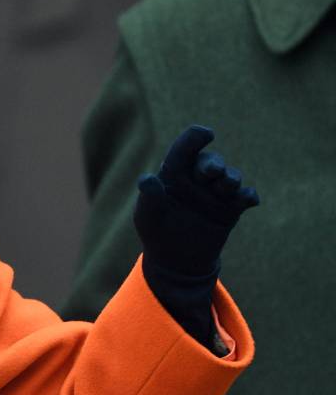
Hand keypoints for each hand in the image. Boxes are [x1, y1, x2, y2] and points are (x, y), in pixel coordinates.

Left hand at [134, 125, 259, 276]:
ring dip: (231, 178)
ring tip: (226, 185)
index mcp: (174, 173)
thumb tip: (147, 178)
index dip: (195, 137)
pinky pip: (245, 196)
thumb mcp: (148, 216)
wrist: (176, 261)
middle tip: (213, 172)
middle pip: (211, 161)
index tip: (205, 134)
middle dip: (214, 164)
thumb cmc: (157, 232)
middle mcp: (197, 178)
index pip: (185, 148)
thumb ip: (150, 197)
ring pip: (230, 177)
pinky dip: (248, 195)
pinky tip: (248, 200)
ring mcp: (216, 192)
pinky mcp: (232, 208)